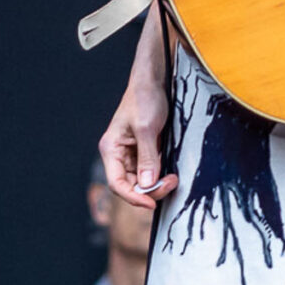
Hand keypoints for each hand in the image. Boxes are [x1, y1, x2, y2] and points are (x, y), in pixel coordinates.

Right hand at [98, 81, 173, 207]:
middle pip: (130, 185)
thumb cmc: (144, 98)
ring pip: (142, 181)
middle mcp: (118, 154)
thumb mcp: (147, 128)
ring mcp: (131, 154)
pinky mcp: (144, 151)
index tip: (151, 204)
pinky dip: (160, 176)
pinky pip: (150, 171)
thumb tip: (147, 184)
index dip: (133, 197)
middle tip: (171, 183)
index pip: (117, 183)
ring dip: (157, 184)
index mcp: (111, 149)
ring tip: (174, 178)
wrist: (153, 81)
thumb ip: (147, 157)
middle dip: (150, 190)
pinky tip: (171, 173)